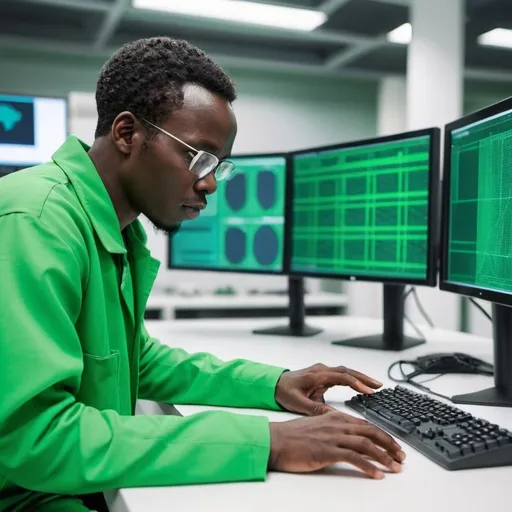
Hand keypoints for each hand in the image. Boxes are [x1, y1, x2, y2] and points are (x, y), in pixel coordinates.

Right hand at [268, 412, 405, 479]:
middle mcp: (336, 424)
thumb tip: (350, 438)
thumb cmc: (293, 435)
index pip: (365, 424)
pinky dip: (368, 466)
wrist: (276, 440)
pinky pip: (353, 457)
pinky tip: (376, 474)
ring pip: (366, 444)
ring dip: (384, 457)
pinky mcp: (327, 450)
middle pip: (371, 431)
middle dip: (389, 444)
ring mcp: (332, 437)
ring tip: (395, 467)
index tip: (394, 446)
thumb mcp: (317, 426)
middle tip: (401, 456)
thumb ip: (334, 428)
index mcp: (335, 417)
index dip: (383, 435)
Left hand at [275, 363, 382, 415]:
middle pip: (347, 371)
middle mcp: (321, 370)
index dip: (357, 384)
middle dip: (364, 378)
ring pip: (345, 372)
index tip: (368, 391)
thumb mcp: (299, 403)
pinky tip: (360, 386)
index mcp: (317, 375)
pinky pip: (340, 375)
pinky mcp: (322, 376)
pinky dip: (352, 379)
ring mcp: (322, 372)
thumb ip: (316, 409)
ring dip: (359, 378)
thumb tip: (334, 416)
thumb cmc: (284, 392)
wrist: (273, 384)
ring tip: (375, 386)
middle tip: (379, 386)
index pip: (342, 377)